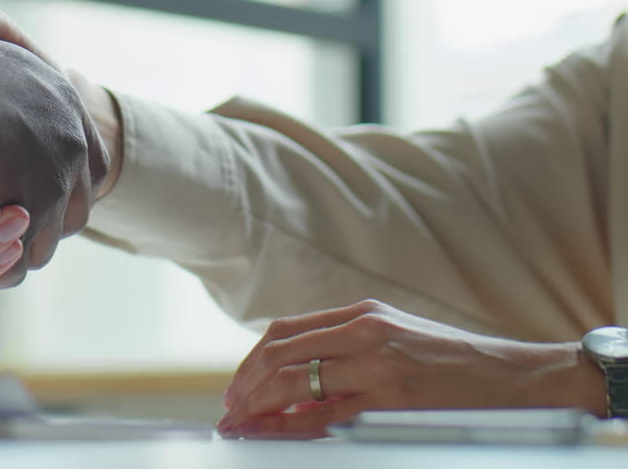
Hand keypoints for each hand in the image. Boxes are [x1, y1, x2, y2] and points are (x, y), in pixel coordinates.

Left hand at [216, 300, 603, 438]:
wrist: (517, 377)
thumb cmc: (456, 361)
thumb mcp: (398, 335)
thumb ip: (350, 347)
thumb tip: (298, 377)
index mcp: (362, 314)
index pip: (286, 331)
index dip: (253, 360)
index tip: (238, 386)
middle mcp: (363, 332)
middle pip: (279, 353)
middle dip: (245, 384)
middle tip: (231, 411)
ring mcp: (375, 364)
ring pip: (294, 383)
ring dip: (258, 406)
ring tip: (242, 426)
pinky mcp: (390, 399)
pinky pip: (325, 417)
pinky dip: (292, 427)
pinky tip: (275, 435)